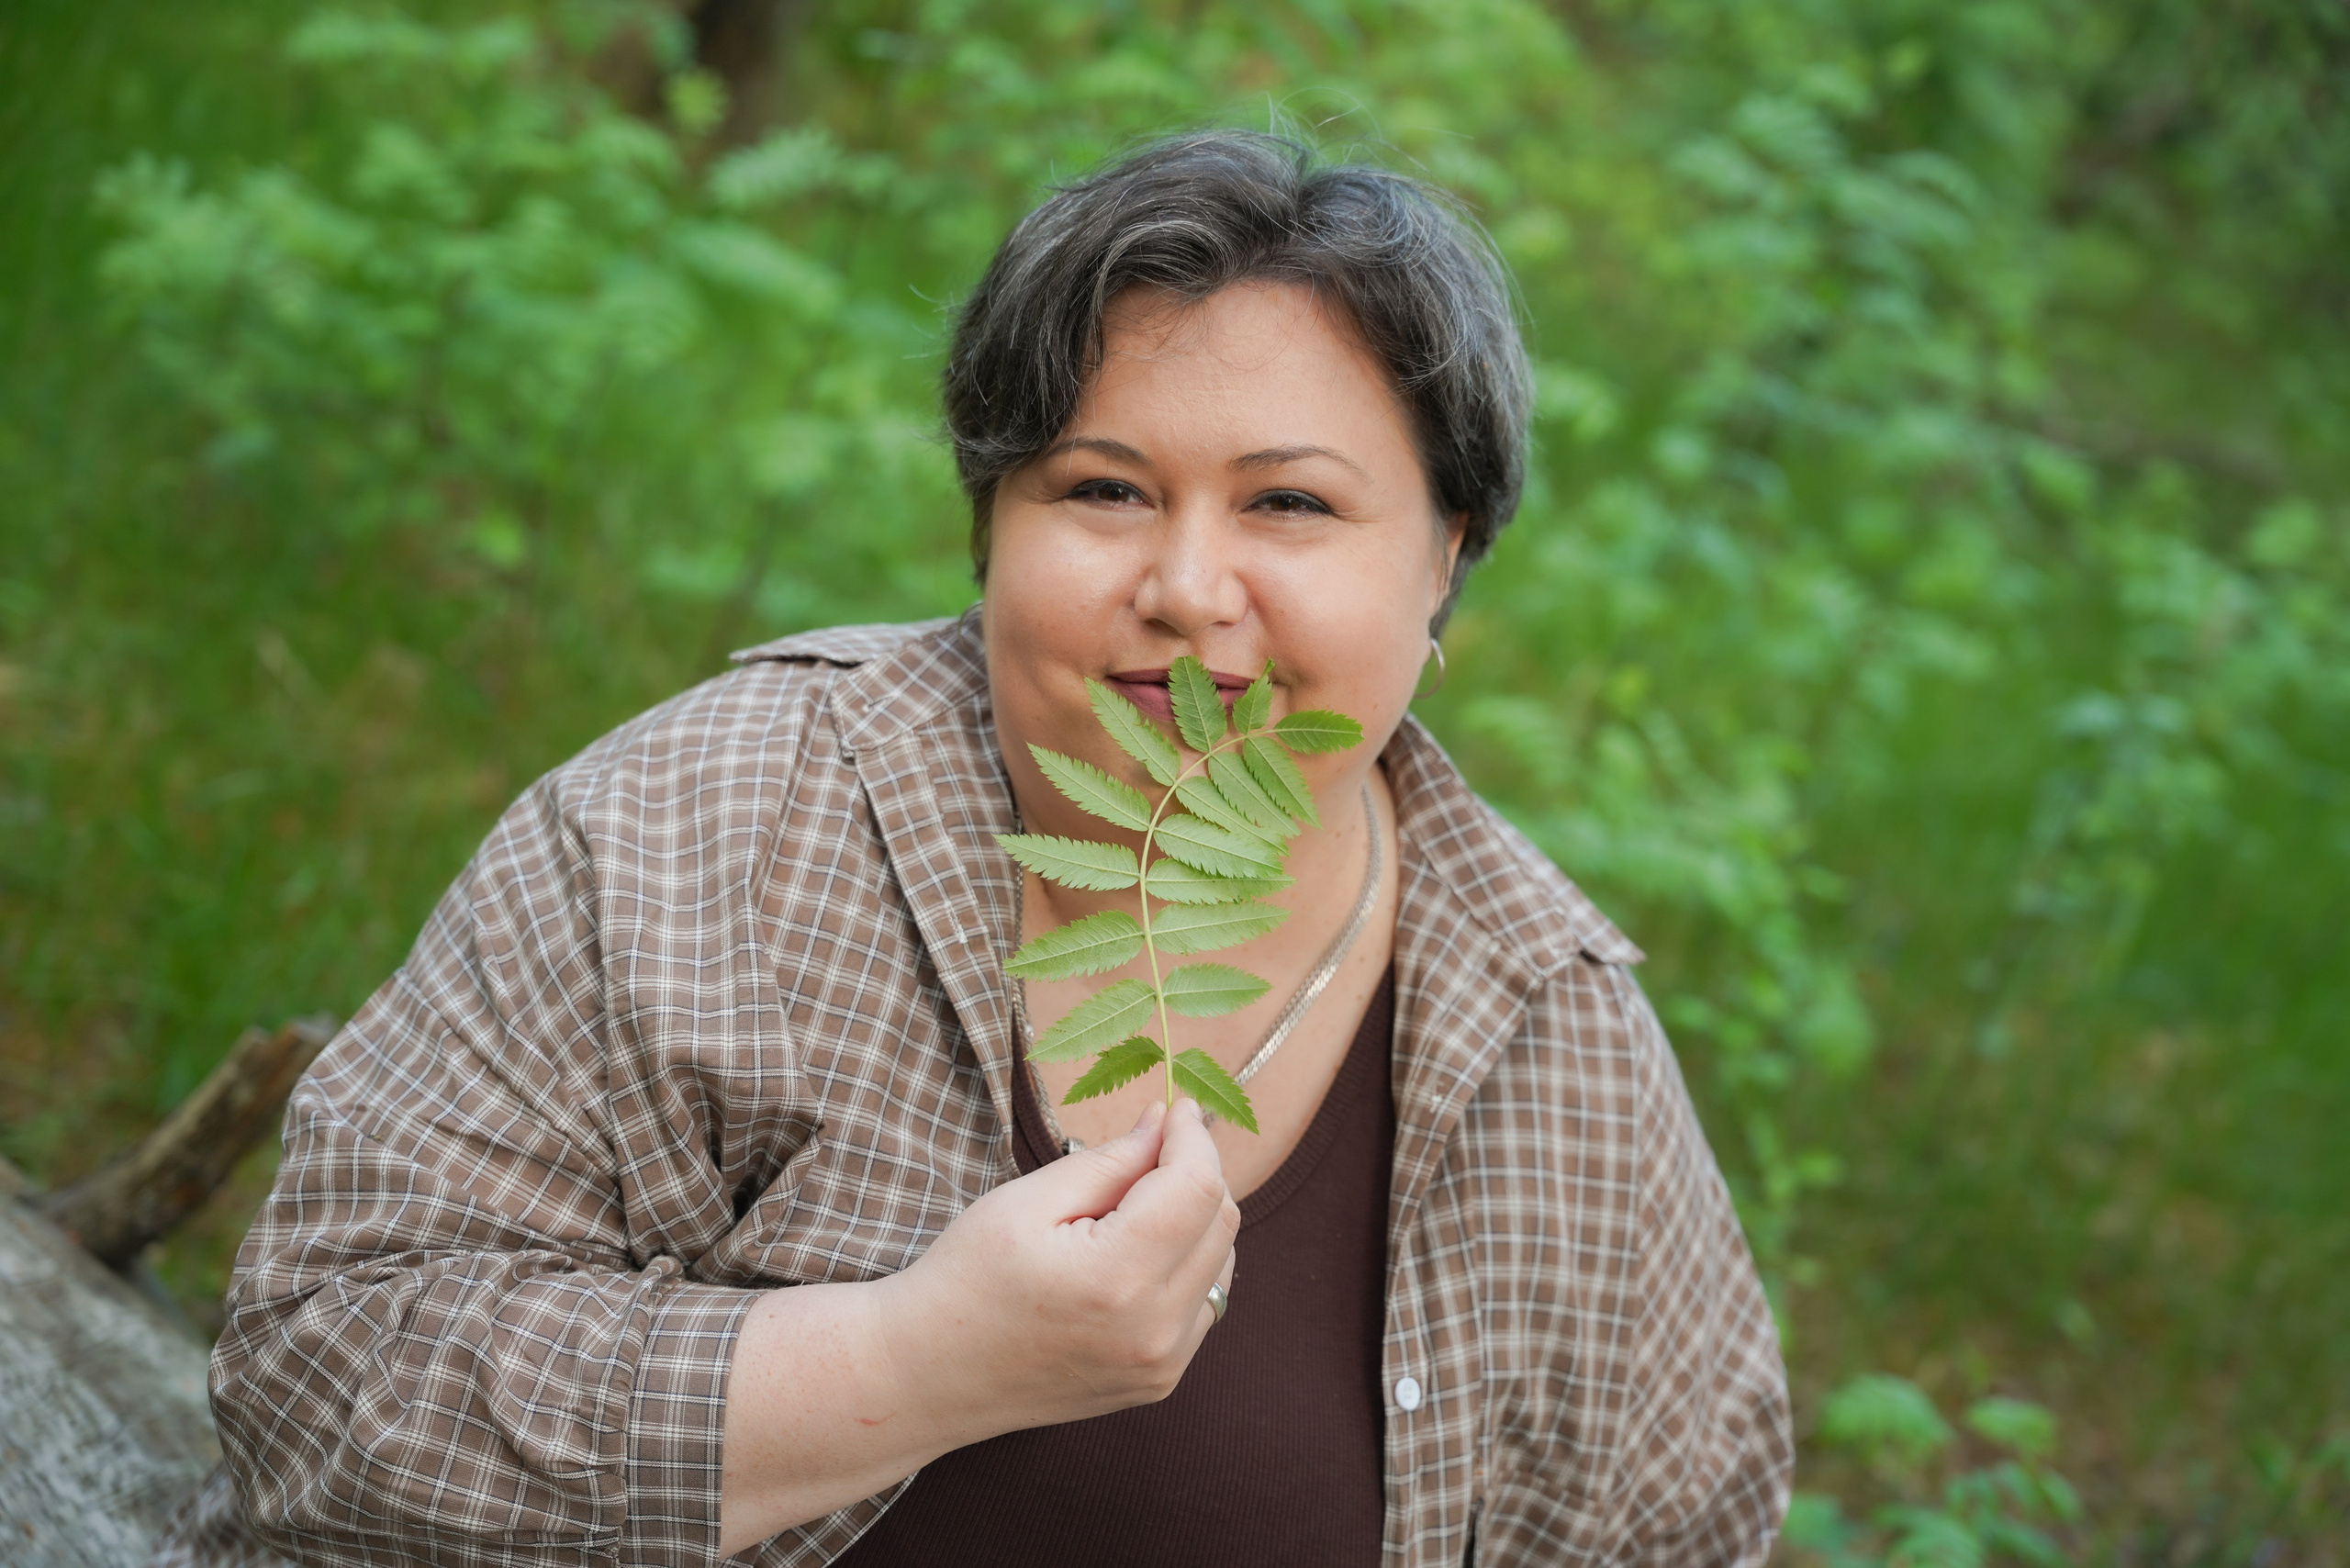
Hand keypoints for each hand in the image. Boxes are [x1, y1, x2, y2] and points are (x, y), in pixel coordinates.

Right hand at [883, 1096, 1240, 1438]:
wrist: (930, 1375)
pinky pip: (1202, 1303)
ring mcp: (1162, 1364)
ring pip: (1221, 1263)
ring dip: (1195, 1220)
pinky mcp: (1159, 1382)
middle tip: (1150, 1148)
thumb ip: (1109, 1162)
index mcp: (1117, 1278)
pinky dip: (1186, 1266)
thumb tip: (1166, 1123)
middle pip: (1221, 1223)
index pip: (1197, 1187)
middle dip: (1197, 1172)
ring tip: (1131, 1207)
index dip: (1195, 1137)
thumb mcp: (1027, 1202)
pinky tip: (1135, 1255)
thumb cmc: (965, 1279)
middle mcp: (1154, 1329)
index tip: (1177, 1108)